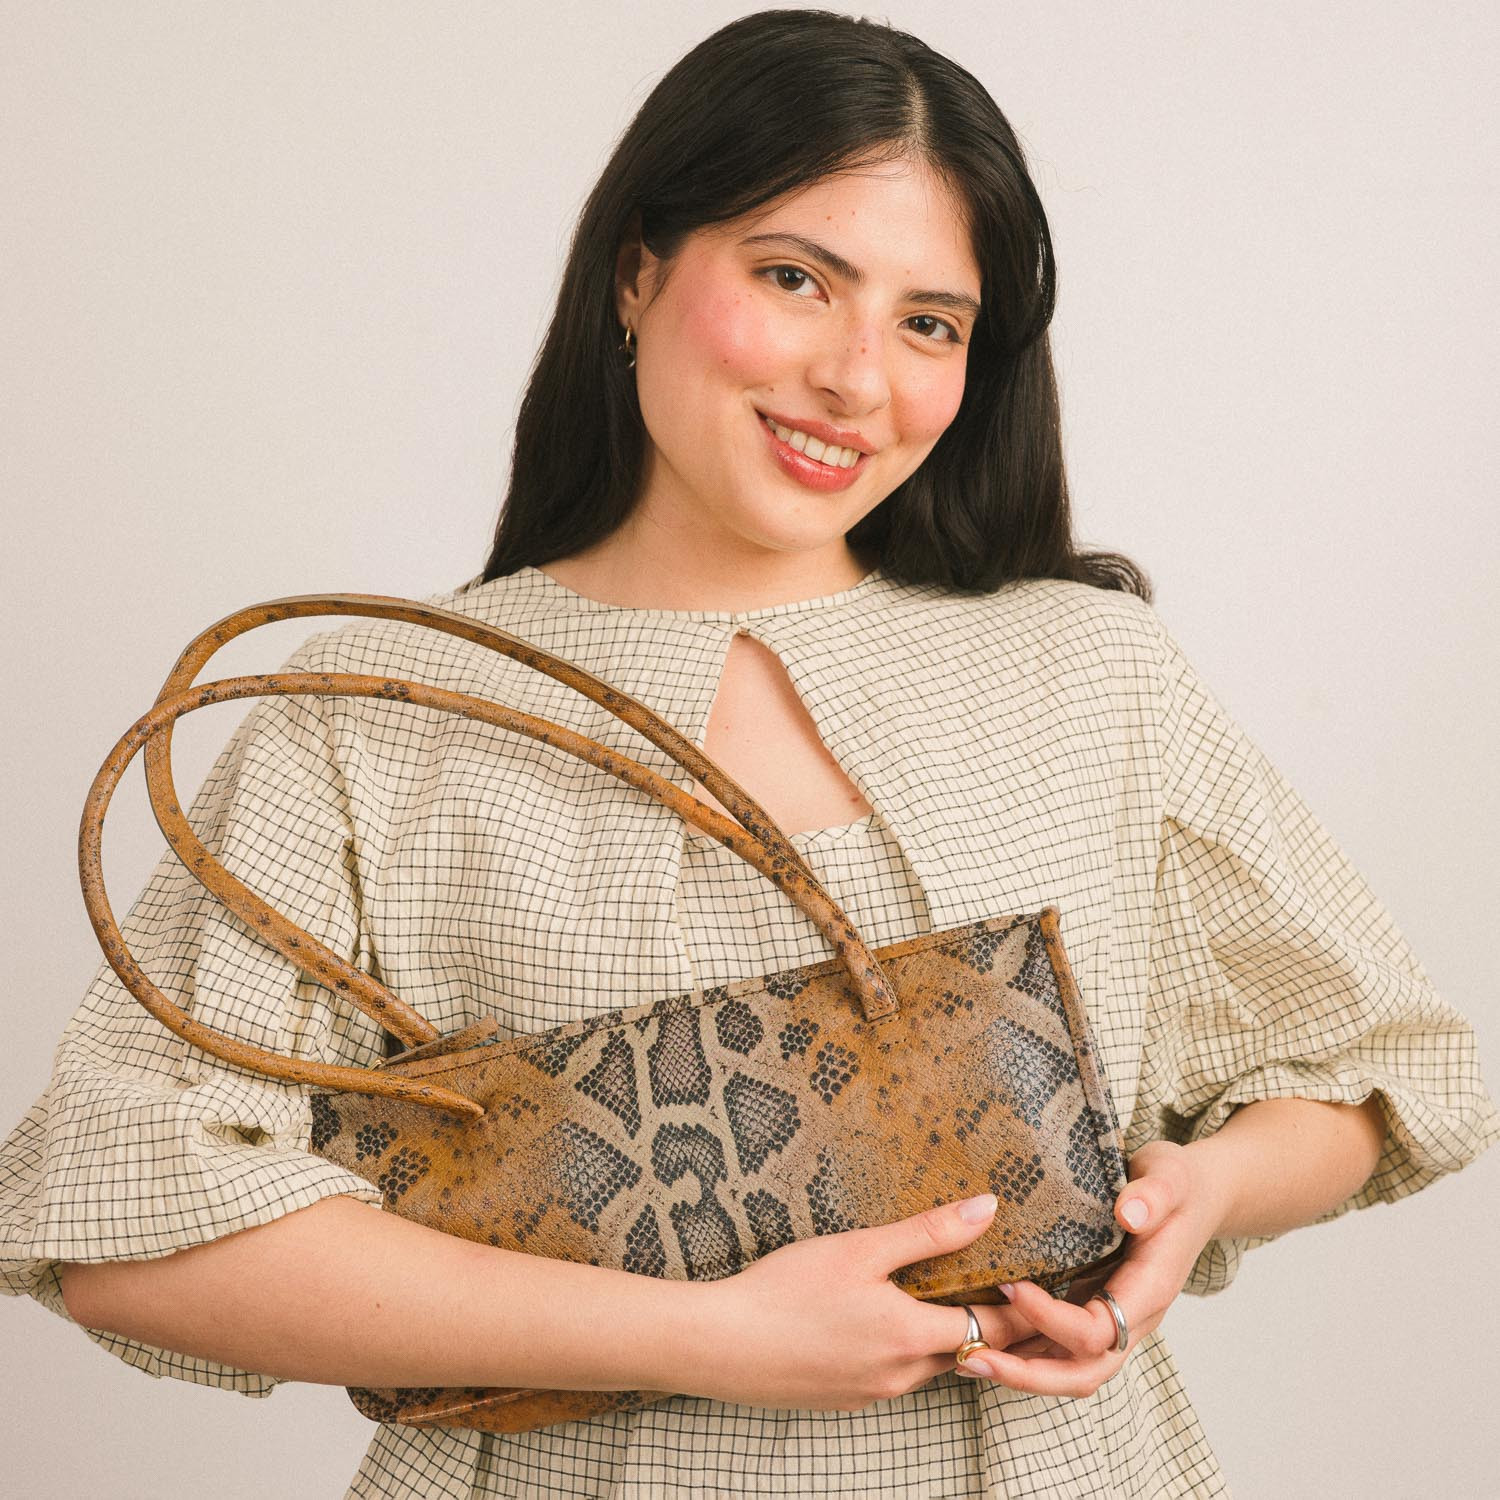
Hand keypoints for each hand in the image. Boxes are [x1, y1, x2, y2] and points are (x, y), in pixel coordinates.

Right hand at [677, 1193, 1043, 1412]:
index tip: (1043, 1283)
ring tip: (953, 1295)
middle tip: (1012, 1290)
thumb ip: (928, 1231)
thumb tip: (988, 1208)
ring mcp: (874, 1392)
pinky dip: (910, 1349)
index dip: (1024, 1309)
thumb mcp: (860, 1248)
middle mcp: (902, 1375)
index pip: (995, 1330)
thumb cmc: (786, 1291)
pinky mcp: (847, 1397)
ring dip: (949, 1336)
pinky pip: (897, 1374)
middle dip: (996, 1326)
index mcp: (912, 1336)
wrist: (722, 1345)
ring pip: (932, 1365)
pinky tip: (889, 1320)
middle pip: (970, 1353)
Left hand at [953, 1139, 1226, 1397]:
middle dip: (1028, 1374)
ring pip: (1068, 1368)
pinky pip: (1058, 1346)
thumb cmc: (1177, 1185)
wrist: (1192, 1197)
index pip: (1098, 1330)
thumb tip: (1129, 1213)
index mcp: (1148, 1290)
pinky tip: (981, 1340)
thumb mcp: (1169, 1177)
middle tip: (972, 1358)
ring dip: (1019, 1371)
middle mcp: (1130, 1317)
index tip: (1010, 1285)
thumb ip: (1154, 1194)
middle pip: (1083, 1371)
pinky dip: (1023, 1351)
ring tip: (963, 1358)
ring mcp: (1110, 1317)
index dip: (1052, 1318)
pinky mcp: (1092, 1308)